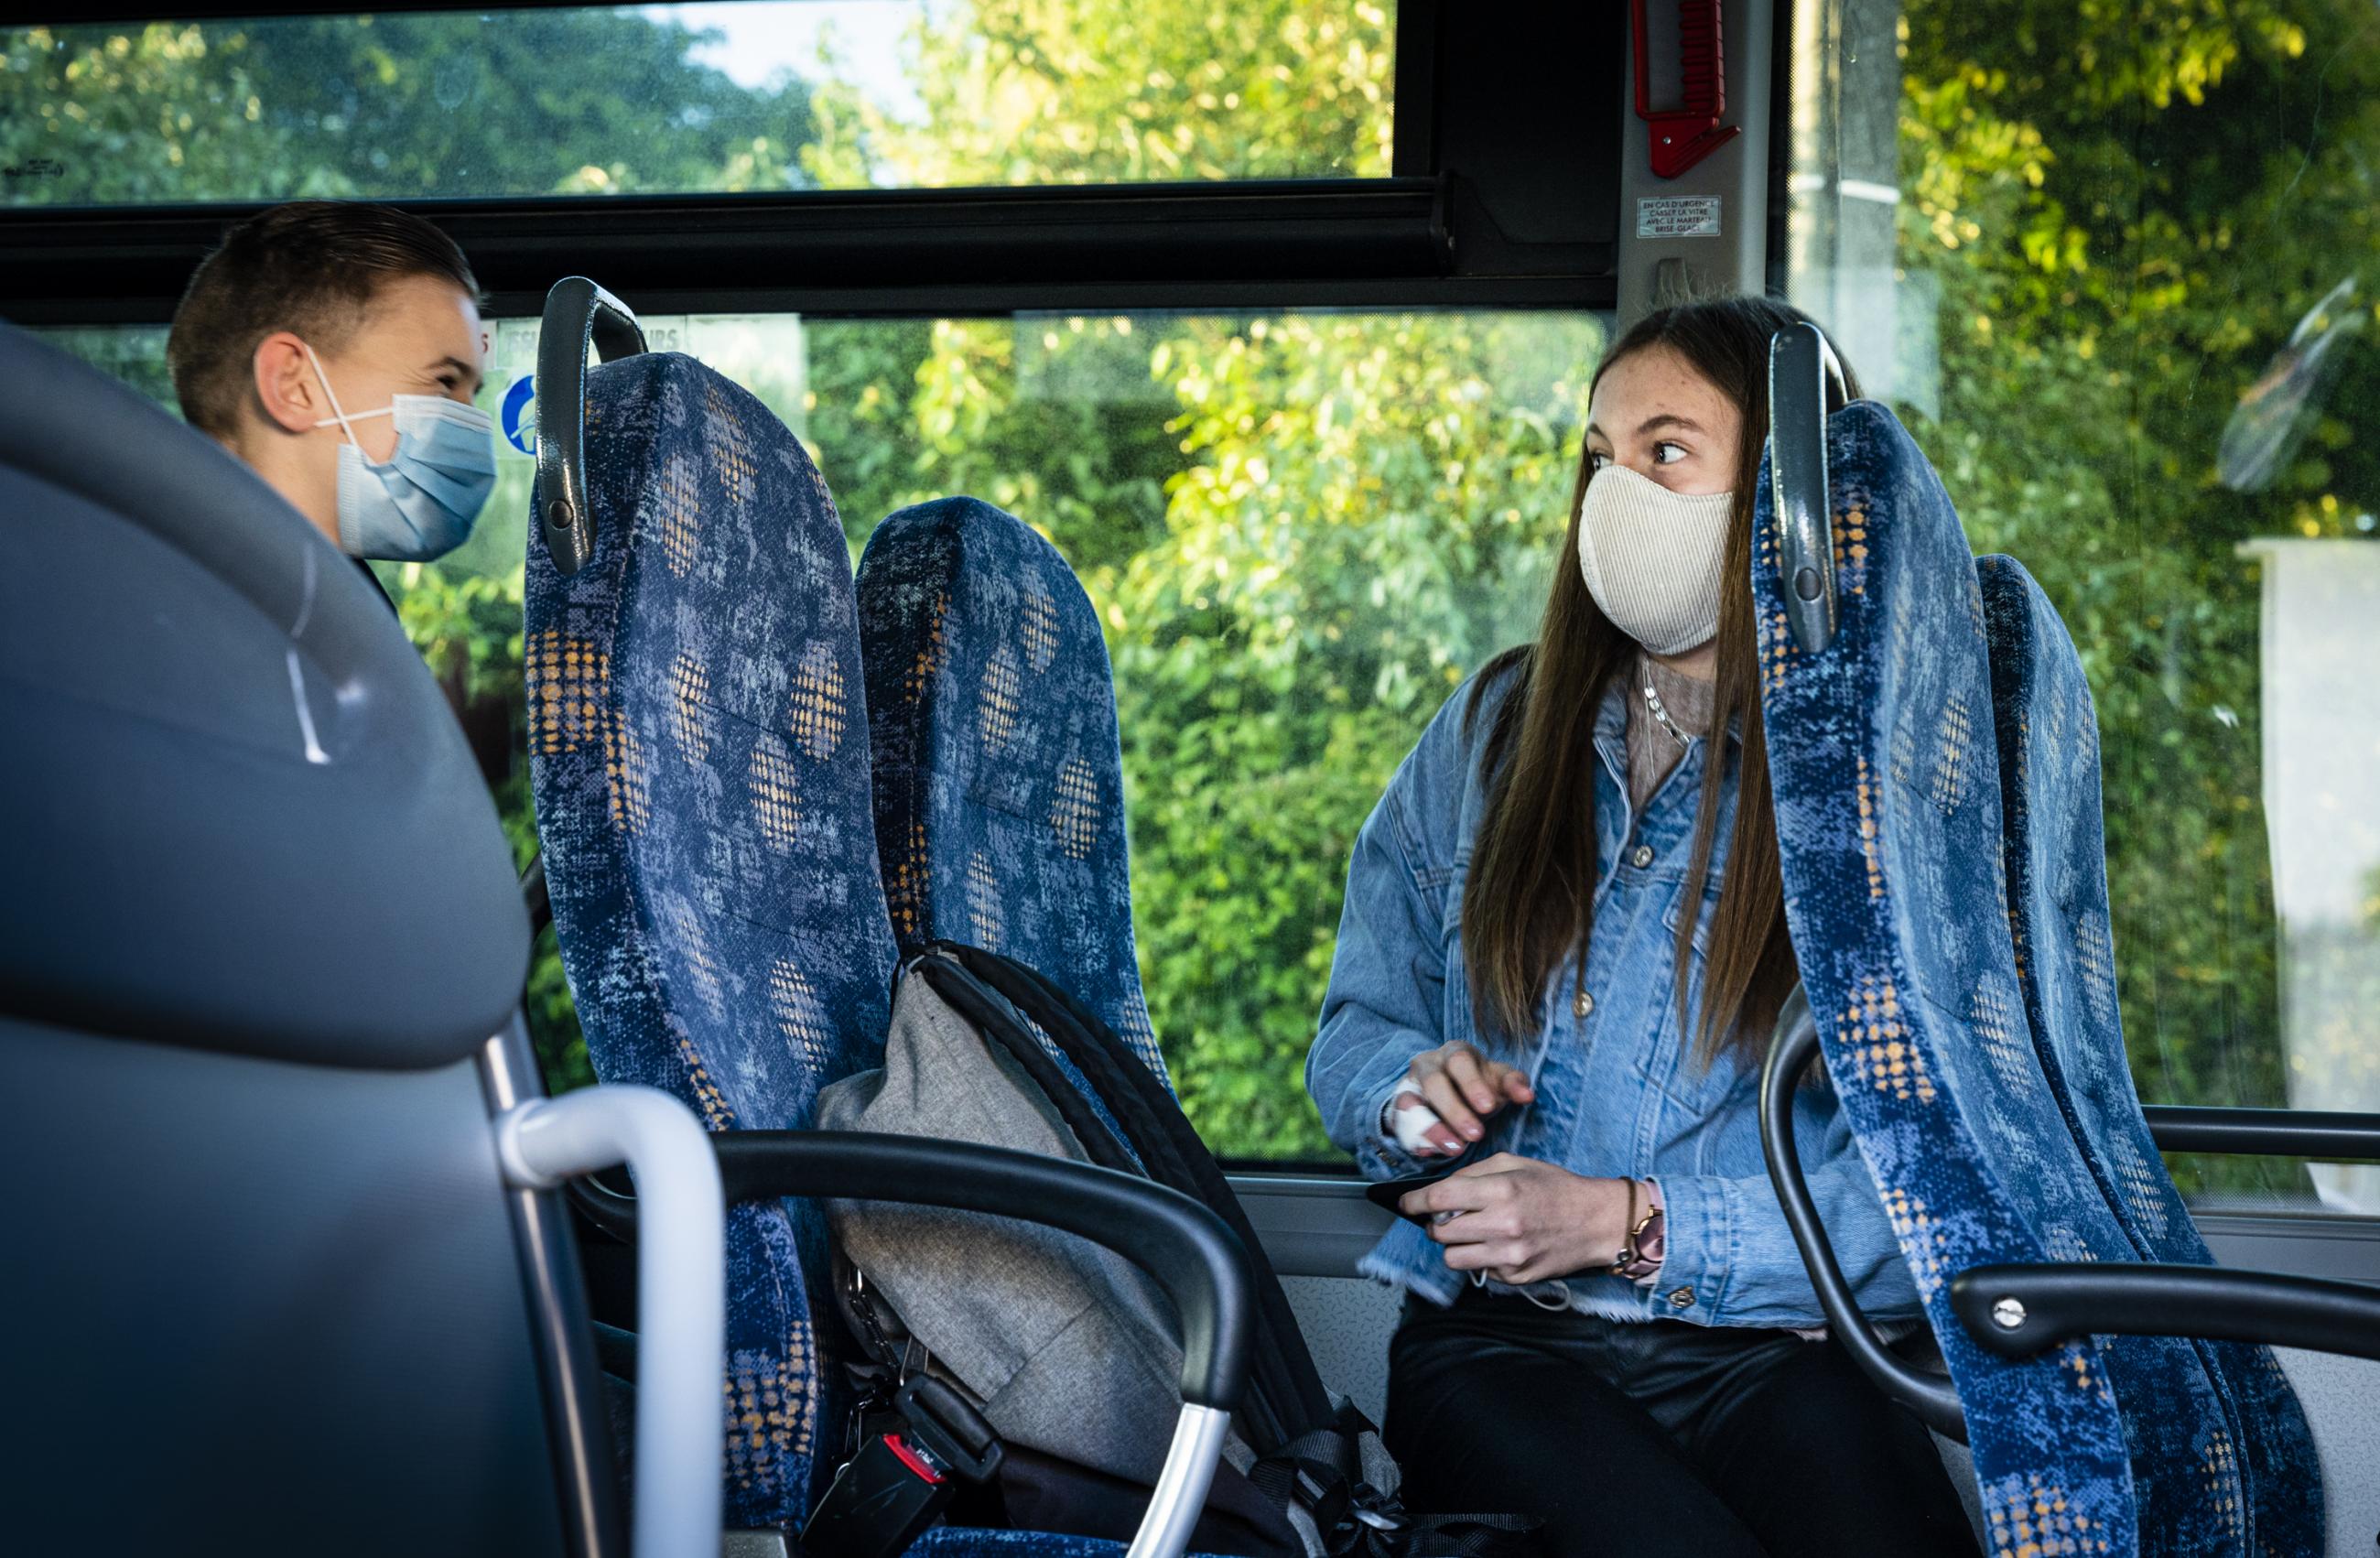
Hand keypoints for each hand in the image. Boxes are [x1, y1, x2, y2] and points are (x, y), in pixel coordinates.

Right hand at [1392, 1042, 1534, 1156]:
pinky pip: (1401, 1123)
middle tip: (1476, 1135)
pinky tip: (1429, 1152)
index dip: (1472, 1084)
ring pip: (1411, 1104)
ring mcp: (1410, 1085)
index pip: (1460, 1061)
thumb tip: (1527, 1095)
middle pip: (1434, 1082)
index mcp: (1456, 1053)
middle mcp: (1429, 1064)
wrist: (1451, 1095)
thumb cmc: (1480, 1086)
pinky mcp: (1399, 1109)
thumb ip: (1514, 1085)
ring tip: (1455, 1149)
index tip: (1488, 1107)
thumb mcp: (1499, 1082)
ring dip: (1433, 1128)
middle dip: (1455, 1111)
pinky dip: (1414, 1138)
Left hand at [1400, 1154, 1633, 1285]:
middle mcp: (1502, 1225)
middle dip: (1436, 1224)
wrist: (1596, 1221)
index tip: (1406, 1204)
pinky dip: (1482, 1258)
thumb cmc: (1555, 1188)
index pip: (1439, 1199)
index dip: (1414, 1202)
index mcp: (1501, 1190)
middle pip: (1440, 1232)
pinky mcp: (1516, 1277)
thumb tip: (1439, 1190)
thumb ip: (1474, 1175)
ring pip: (1453, 1258)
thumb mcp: (1515, 1164)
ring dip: (1455, 1245)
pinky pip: (1480, 1270)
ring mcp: (1509, 1255)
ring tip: (1472, 1233)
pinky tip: (1500, 1245)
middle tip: (1448, 1217)